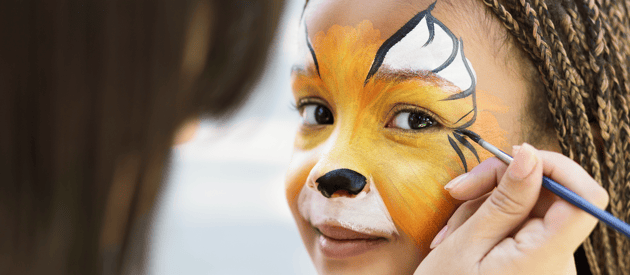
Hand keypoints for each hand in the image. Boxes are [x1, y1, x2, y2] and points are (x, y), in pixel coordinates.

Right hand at [415, 143, 608, 274]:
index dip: (556, 168)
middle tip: (458, 190)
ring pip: (529, 207)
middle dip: (500, 184)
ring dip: (486, 205)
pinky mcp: (535, 261)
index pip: (585, 198)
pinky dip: (489, 221)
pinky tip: (461, 236)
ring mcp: (547, 262)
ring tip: (451, 230)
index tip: (514, 160)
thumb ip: (504, 200)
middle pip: (549, 195)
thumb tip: (530, 156)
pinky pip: (520, 225)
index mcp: (546, 258)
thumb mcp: (466, 243)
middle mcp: (558, 261)